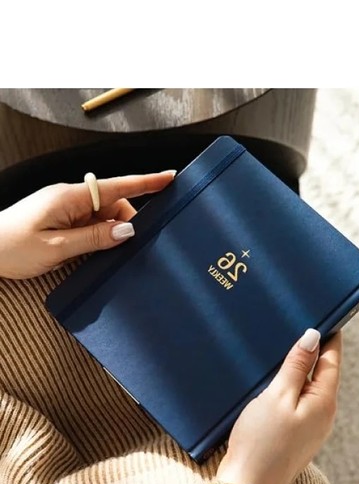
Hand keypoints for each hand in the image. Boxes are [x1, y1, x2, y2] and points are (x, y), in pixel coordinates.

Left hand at [0, 171, 175, 278]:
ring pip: (103, 217)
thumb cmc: (12, 248)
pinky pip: (90, 224)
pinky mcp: (62, 219)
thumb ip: (94, 238)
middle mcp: (70, 198)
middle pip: (113, 205)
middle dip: (126, 224)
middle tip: (131, 249)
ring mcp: (65, 208)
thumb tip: (127, 230)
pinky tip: (96, 254)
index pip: (116, 187)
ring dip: (110, 234)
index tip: (170, 178)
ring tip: (104, 257)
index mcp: (69, 198)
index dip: (146, 182)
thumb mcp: (56, 248)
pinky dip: (98, 237)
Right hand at [216, 329, 341, 483]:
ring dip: (297, 366)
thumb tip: (312, 336)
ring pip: (307, 385)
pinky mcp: (294, 432)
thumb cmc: (261, 442)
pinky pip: (296, 399)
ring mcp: (309, 424)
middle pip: (321, 371)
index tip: (323, 312)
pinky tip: (272, 377)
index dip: (328, 334)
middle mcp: (322, 413)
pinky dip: (288, 384)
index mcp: (324, 401)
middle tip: (295, 322)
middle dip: (310, 348)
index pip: (332, 358)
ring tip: (281, 345)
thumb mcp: (278, 396)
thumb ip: (296, 366)